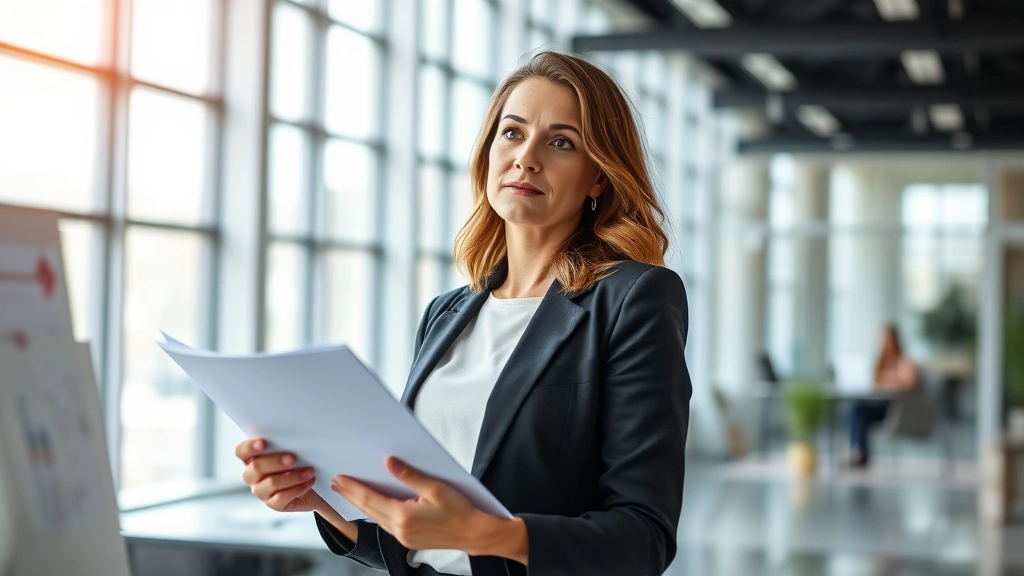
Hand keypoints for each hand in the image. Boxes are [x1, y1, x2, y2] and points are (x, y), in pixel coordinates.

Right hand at [236, 438, 318, 512]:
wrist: (313, 487)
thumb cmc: (300, 463)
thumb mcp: (293, 451)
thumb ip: (286, 445)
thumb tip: (294, 439)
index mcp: (252, 458)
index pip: (241, 451)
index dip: (249, 447)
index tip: (263, 443)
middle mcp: (252, 475)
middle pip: (256, 467)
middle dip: (276, 461)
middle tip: (293, 458)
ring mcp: (261, 491)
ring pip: (271, 483)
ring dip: (292, 476)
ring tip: (309, 472)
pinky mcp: (273, 504)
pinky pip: (281, 498)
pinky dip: (298, 489)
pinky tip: (309, 482)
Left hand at [332, 457, 489, 552]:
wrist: (473, 533)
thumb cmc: (459, 511)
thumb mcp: (435, 488)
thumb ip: (410, 476)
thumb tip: (390, 463)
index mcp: (404, 516)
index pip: (370, 498)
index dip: (353, 487)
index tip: (340, 479)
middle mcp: (399, 529)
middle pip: (368, 509)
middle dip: (351, 496)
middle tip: (337, 484)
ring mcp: (403, 537)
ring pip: (375, 518)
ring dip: (361, 505)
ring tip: (349, 493)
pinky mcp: (408, 540)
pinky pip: (385, 524)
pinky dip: (375, 513)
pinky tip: (373, 506)